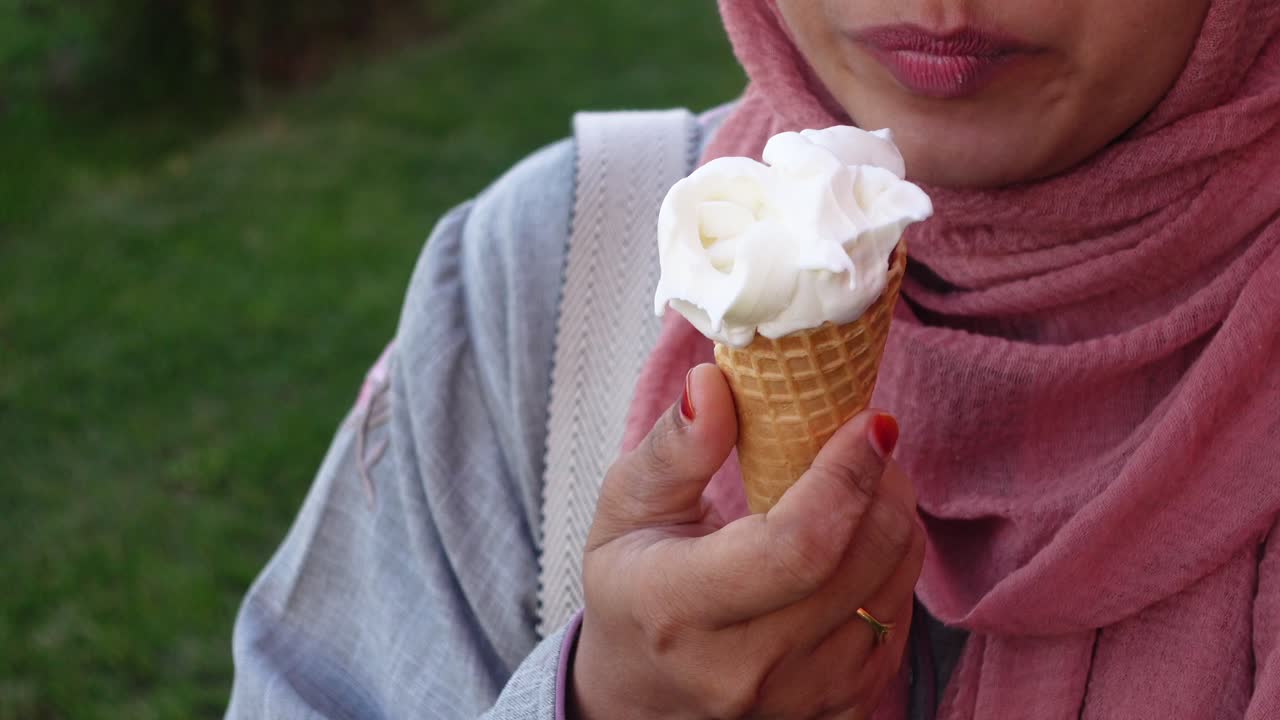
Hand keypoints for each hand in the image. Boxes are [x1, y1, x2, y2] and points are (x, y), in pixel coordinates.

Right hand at [571, 363, 924, 719]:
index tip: (867, 423)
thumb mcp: (627, 507)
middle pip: (859, 563)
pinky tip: (856, 545)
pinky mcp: (841, 709)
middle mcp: (744, 667)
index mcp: (678, 608)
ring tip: (861, 486)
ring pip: (893, 590)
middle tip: (867, 441)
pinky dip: (892, 569)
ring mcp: (799, 697)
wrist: (645, 692)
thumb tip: (712, 382)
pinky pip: (899, 623)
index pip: (794, 548)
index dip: (846, 477)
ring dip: (894, 520)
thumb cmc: (633, 585)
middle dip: (882, 486)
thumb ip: (673, 447)